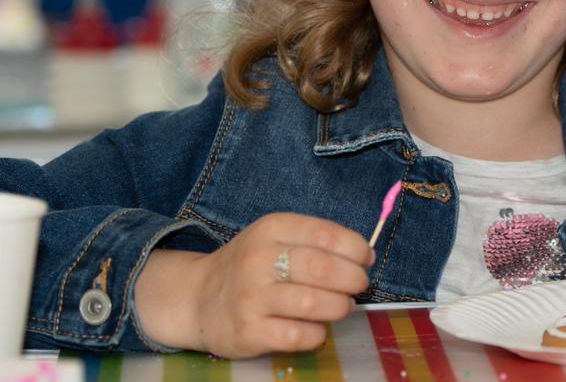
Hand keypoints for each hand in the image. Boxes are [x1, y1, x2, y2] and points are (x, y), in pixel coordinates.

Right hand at [135, 213, 373, 357]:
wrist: (198, 298)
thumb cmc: (250, 266)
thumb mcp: (276, 238)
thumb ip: (317, 241)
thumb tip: (367, 254)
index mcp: (271, 229)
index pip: (325, 234)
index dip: (355, 248)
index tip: (366, 259)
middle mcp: (258, 260)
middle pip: (323, 269)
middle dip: (353, 279)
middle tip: (358, 285)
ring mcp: (251, 297)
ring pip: (313, 303)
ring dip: (340, 307)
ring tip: (343, 306)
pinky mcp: (248, 332)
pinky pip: (298, 336)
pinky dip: (318, 334)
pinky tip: (318, 328)